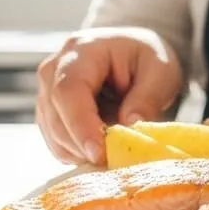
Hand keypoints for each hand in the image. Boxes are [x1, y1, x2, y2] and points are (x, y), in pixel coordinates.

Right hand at [36, 27, 183, 165]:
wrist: (136, 53)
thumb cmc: (147, 58)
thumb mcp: (161, 71)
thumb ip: (147, 97)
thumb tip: (129, 125)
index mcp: (83, 50)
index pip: (69, 89)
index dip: (80, 124)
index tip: (98, 153)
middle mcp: (55, 67)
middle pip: (55, 114)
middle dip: (82, 144)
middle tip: (114, 159)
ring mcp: (47, 89)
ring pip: (52, 132)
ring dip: (80, 150)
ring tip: (114, 149)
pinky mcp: (49, 110)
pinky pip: (55, 140)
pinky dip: (77, 151)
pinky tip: (102, 148)